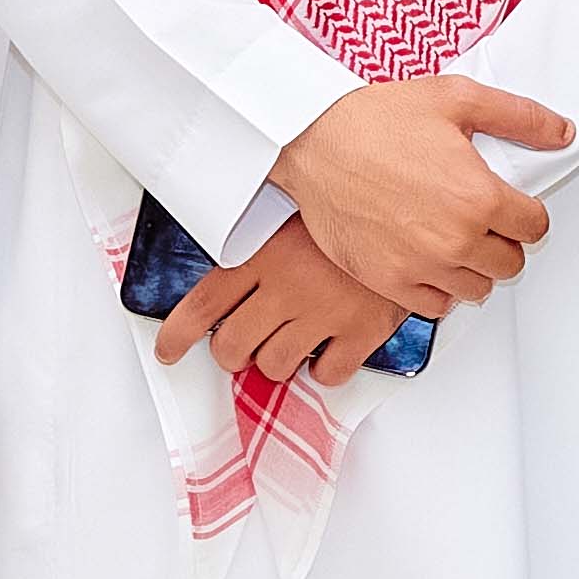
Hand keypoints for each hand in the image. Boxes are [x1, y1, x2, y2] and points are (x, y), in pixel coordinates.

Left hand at [153, 216, 406, 385]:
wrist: (410, 208)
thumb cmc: (350, 204)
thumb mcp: (291, 206)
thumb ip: (259, 235)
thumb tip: (229, 266)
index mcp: (263, 253)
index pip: (203, 305)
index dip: (178, 335)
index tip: (168, 351)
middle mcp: (287, 286)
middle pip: (232, 345)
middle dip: (231, 353)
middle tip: (242, 346)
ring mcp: (324, 312)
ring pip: (275, 365)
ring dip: (274, 362)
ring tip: (286, 344)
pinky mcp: (361, 331)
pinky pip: (329, 374)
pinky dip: (324, 371)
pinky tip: (327, 352)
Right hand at [271, 76, 571, 312]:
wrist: (312, 140)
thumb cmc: (376, 118)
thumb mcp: (457, 98)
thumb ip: (519, 116)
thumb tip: (562, 132)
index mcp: (479, 196)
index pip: (534, 227)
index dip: (526, 213)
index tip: (510, 205)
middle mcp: (455, 239)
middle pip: (510, 263)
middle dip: (502, 240)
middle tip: (479, 217)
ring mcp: (421, 265)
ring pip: (477, 288)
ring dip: (474, 267)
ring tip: (454, 238)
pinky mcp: (389, 281)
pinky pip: (437, 305)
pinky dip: (440, 287)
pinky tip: (429, 259)